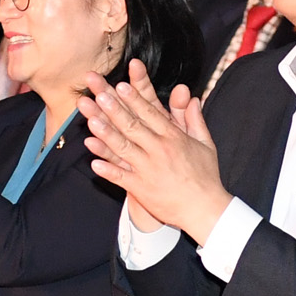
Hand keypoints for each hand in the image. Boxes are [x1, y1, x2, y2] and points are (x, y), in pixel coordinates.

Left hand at [81, 59, 229, 241]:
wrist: (204, 209)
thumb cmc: (205, 176)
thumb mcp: (205, 143)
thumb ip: (194, 119)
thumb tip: (192, 98)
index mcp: (173, 138)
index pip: (150, 113)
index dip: (134, 99)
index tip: (120, 85)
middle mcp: (158, 151)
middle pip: (133, 126)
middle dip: (115, 109)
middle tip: (100, 94)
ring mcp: (148, 170)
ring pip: (123, 148)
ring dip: (106, 135)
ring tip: (91, 122)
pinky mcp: (141, 189)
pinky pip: (121, 177)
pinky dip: (108, 170)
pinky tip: (94, 162)